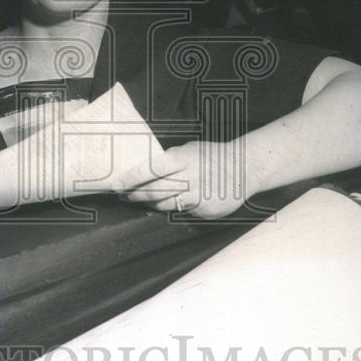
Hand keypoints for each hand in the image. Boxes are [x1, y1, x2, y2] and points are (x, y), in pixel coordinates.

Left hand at [119, 140, 247, 219]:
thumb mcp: (190, 149)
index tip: (115, 185)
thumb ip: (170, 159)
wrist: (245, 168)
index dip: (131, 179)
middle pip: (154, 190)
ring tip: (139, 200)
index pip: (150, 169)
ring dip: (149, 204)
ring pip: (164, 204)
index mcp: (182, 158)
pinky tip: (164, 205)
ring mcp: (197, 196)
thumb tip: (145, 166)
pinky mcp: (204, 210)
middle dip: (134, 195)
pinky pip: (180, 211)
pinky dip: (170, 208)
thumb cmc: (213, 156)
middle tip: (123, 196)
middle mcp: (188, 177)